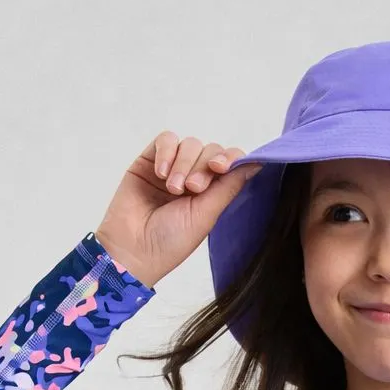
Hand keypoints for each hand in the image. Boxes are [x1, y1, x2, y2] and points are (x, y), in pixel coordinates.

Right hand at [94, 131, 262, 286]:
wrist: (132, 249)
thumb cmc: (170, 241)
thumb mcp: (207, 215)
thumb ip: (230, 186)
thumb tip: (258, 163)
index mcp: (211, 193)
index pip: (228, 163)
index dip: (229, 159)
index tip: (220, 168)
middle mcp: (193, 178)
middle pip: (209, 150)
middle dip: (202, 166)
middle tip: (192, 189)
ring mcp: (171, 169)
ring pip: (188, 144)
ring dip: (184, 163)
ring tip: (172, 188)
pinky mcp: (149, 161)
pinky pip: (165, 140)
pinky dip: (166, 153)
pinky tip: (160, 173)